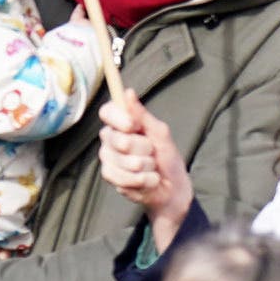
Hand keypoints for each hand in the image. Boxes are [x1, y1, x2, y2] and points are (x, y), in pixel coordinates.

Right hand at [96, 95, 192, 253]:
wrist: (171, 188)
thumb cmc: (167, 157)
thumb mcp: (160, 133)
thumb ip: (142, 115)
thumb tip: (128, 92)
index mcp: (122, 124)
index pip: (107, 112)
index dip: (119, 118)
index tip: (133, 125)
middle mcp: (111, 139)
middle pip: (118, 138)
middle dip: (143, 148)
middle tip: (152, 152)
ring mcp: (108, 159)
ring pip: (122, 160)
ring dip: (145, 166)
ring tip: (151, 168)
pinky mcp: (110, 177)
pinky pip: (122, 176)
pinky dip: (143, 180)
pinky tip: (148, 180)